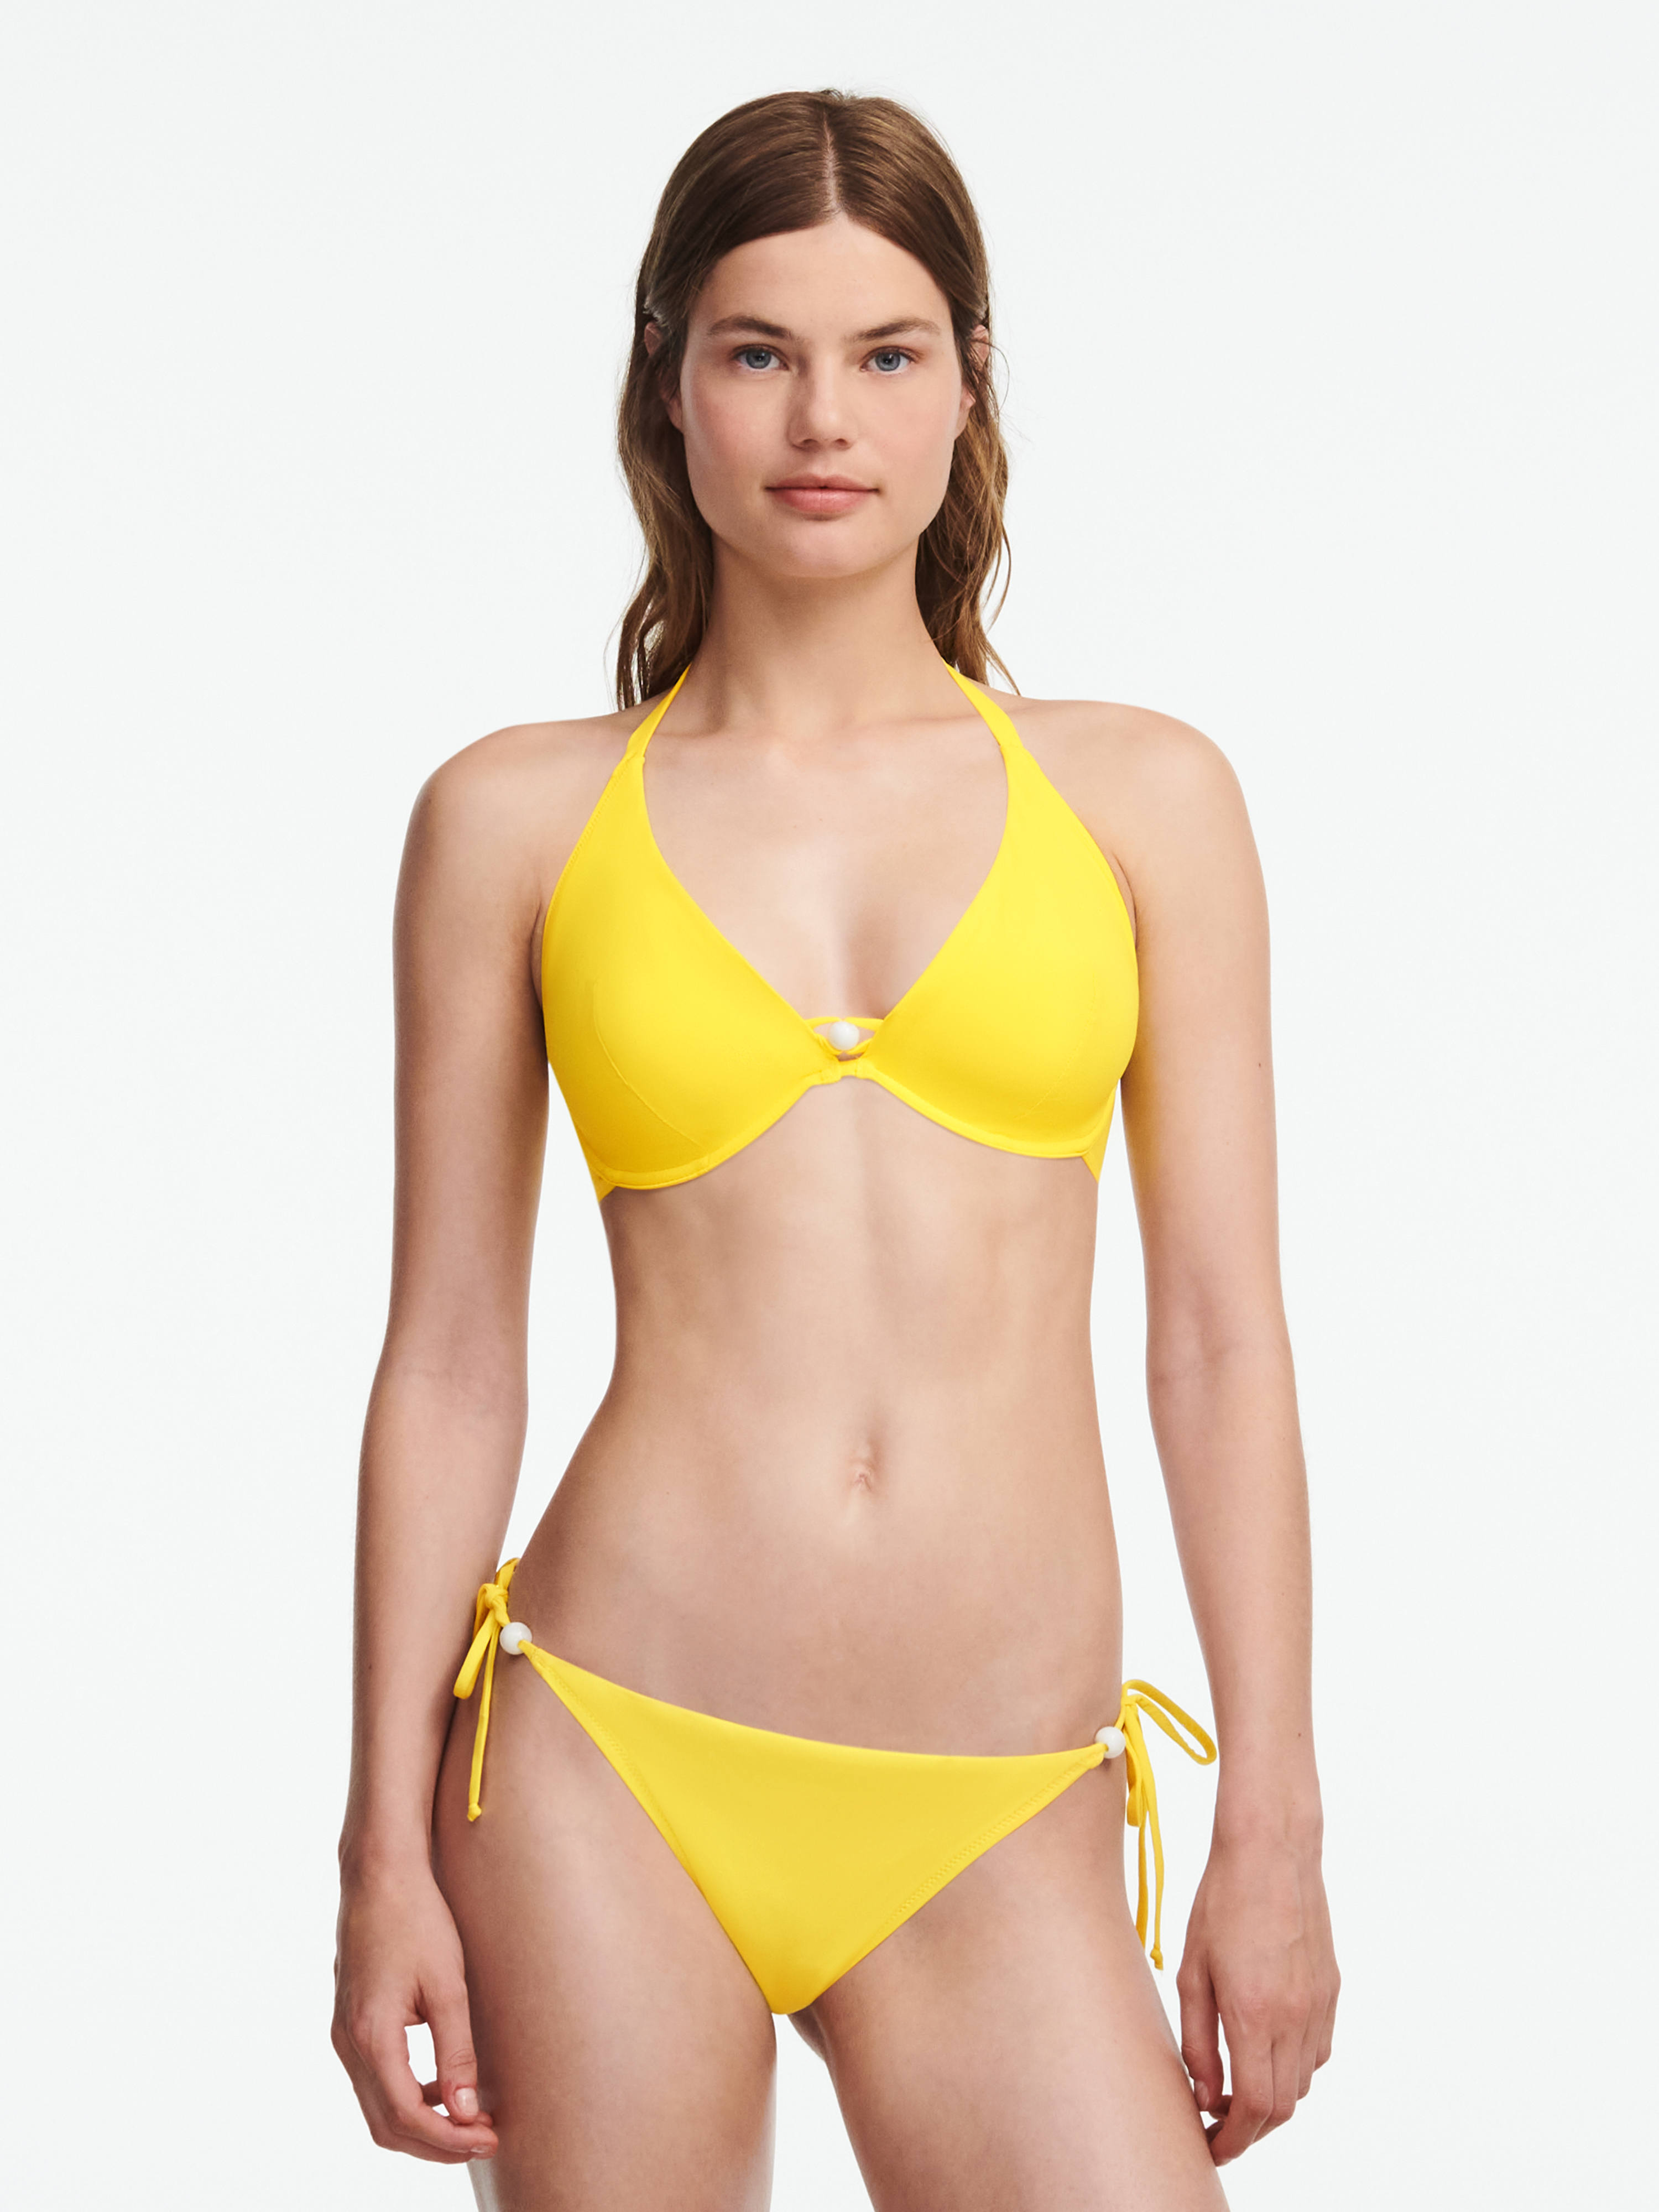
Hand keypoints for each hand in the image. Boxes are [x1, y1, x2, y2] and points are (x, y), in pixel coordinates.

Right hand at [332, 1859, 498, 2163]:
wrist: (379, 1873)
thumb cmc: (417, 1919)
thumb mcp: (447, 1984)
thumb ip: (457, 2051)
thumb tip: (466, 2113)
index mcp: (370, 2035)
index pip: (406, 2116)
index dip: (448, 2139)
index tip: (489, 2137)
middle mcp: (348, 2042)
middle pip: (386, 2125)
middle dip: (435, 2143)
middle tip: (484, 2137)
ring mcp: (343, 2034)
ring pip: (377, 2107)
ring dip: (421, 2123)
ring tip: (469, 2118)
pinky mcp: (349, 2023)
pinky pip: (374, 2080)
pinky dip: (407, 2096)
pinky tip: (442, 2086)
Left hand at [1176, 1828, 1337, 2164]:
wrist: (1271, 1849)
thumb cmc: (1222, 1902)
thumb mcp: (1192, 1971)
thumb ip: (1197, 2041)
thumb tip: (1205, 2095)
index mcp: (1256, 2014)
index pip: (1254, 2108)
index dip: (1233, 2139)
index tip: (1212, 2146)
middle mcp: (1296, 2018)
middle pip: (1282, 2106)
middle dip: (1250, 2127)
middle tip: (1217, 2124)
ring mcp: (1320, 2004)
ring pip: (1303, 2082)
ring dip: (1272, 2097)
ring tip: (1236, 2086)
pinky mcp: (1332, 1989)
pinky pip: (1319, 2051)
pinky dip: (1295, 2067)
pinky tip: (1267, 2049)